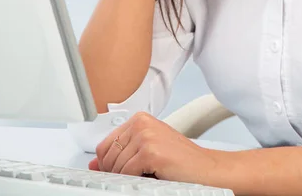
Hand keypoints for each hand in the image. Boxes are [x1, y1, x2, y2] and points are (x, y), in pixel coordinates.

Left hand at [89, 112, 223, 184]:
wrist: (207, 169)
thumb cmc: (181, 161)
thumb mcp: (147, 151)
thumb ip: (121, 154)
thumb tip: (94, 163)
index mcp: (140, 119)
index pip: (105, 144)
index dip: (107, 164)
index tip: (118, 172)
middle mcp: (141, 123)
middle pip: (108, 156)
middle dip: (117, 172)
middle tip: (138, 176)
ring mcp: (146, 136)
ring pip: (116, 167)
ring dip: (128, 178)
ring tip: (148, 175)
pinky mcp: (150, 151)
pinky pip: (126, 175)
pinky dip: (135, 182)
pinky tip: (151, 177)